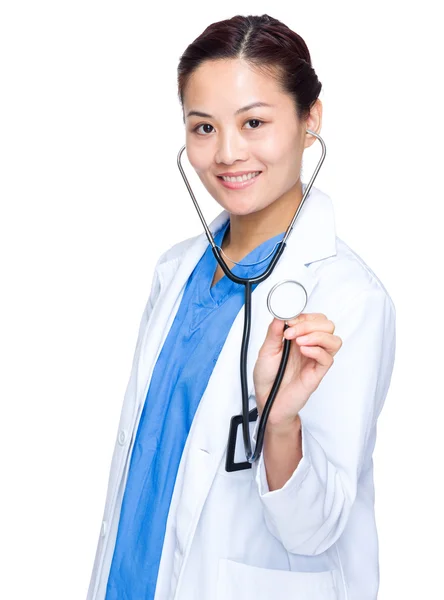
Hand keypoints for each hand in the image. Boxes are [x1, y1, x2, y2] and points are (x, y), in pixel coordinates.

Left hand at [253, 313, 342, 430]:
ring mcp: (315, 359)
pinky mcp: (317, 373)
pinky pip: (327, 358)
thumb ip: (274, 332)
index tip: (289, 320)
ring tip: (299, 342)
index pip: (314, 318)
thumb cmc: (268, 377)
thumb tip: (280, 314)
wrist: (268, 402)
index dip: (304, 316)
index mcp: (298, 338)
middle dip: (310, 324)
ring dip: (317, 336)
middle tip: (292, 332)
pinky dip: (317, 351)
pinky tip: (303, 351)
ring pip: (334, 340)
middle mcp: (310, 346)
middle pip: (327, 326)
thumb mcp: (266, 350)